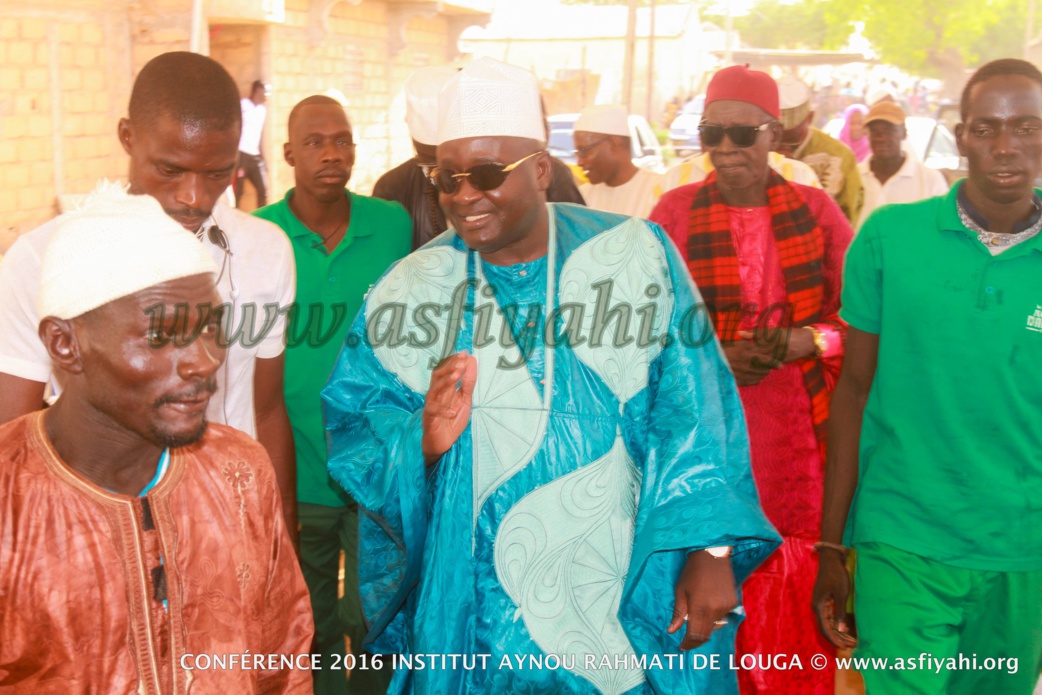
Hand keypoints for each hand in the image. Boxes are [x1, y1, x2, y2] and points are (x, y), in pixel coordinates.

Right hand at [421, 352, 476, 466]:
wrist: (442, 444)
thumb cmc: (451, 421)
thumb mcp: (465, 400)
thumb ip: (468, 382)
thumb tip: (471, 360)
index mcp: (443, 389)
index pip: (445, 370)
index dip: (453, 361)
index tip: (464, 353)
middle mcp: (435, 395)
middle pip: (438, 376)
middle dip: (449, 367)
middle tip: (461, 361)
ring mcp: (431, 406)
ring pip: (434, 390)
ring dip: (445, 382)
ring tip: (457, 376)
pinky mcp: (429, 419)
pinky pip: (433, 412)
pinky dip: (443, 411)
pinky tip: (453, 411)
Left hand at [668, 550, 736, 649]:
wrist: (712, 555)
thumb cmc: (692, 571)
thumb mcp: (680, 591)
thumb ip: (678, 613)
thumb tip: (671, 630)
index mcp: (700, 607)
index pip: (695, 634)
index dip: (688, 643)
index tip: (681, 646)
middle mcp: (716, 610)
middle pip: (706, 634)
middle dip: (696, 640)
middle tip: (687, 640)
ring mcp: (726, 607)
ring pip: (714, 626)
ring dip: (704, 627)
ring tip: (696, 617)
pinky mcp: (733, 602)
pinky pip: (722, 617)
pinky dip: (713, 617)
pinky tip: (707, 606)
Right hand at [724, 336, 777, 385]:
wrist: (712, 363)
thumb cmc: (726, 351)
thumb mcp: (739, 344)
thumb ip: (752, 346)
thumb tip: (763, 349)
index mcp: (749, 355)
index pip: (768, 361)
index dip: (775, 363)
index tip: (780, 365)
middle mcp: (748, 367)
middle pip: (766, 370)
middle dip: (767, 367)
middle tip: (763, 364)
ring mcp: (745, 376)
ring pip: (761, 377)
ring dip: (761, 373)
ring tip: (755, 368)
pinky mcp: (741, 382)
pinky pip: (754, 382)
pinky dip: (755, 378)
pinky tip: (751, 374)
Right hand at [811, 550, 856, 648]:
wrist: (830, 560)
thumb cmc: (836, 575)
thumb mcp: (840, 594)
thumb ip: (840, 612)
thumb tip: (841, 629)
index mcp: (818, 607)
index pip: (825, 629)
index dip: (834, 640)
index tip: (844, 647)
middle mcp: (817, 607)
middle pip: (826, 628)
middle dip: (838, 638)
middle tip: (852, 645)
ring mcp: (821, 604)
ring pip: (829, 623)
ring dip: (839, 632)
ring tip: (851, 639)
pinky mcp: (825, 601)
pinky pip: (830, 617)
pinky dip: (838, 624)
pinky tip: (846, 628)